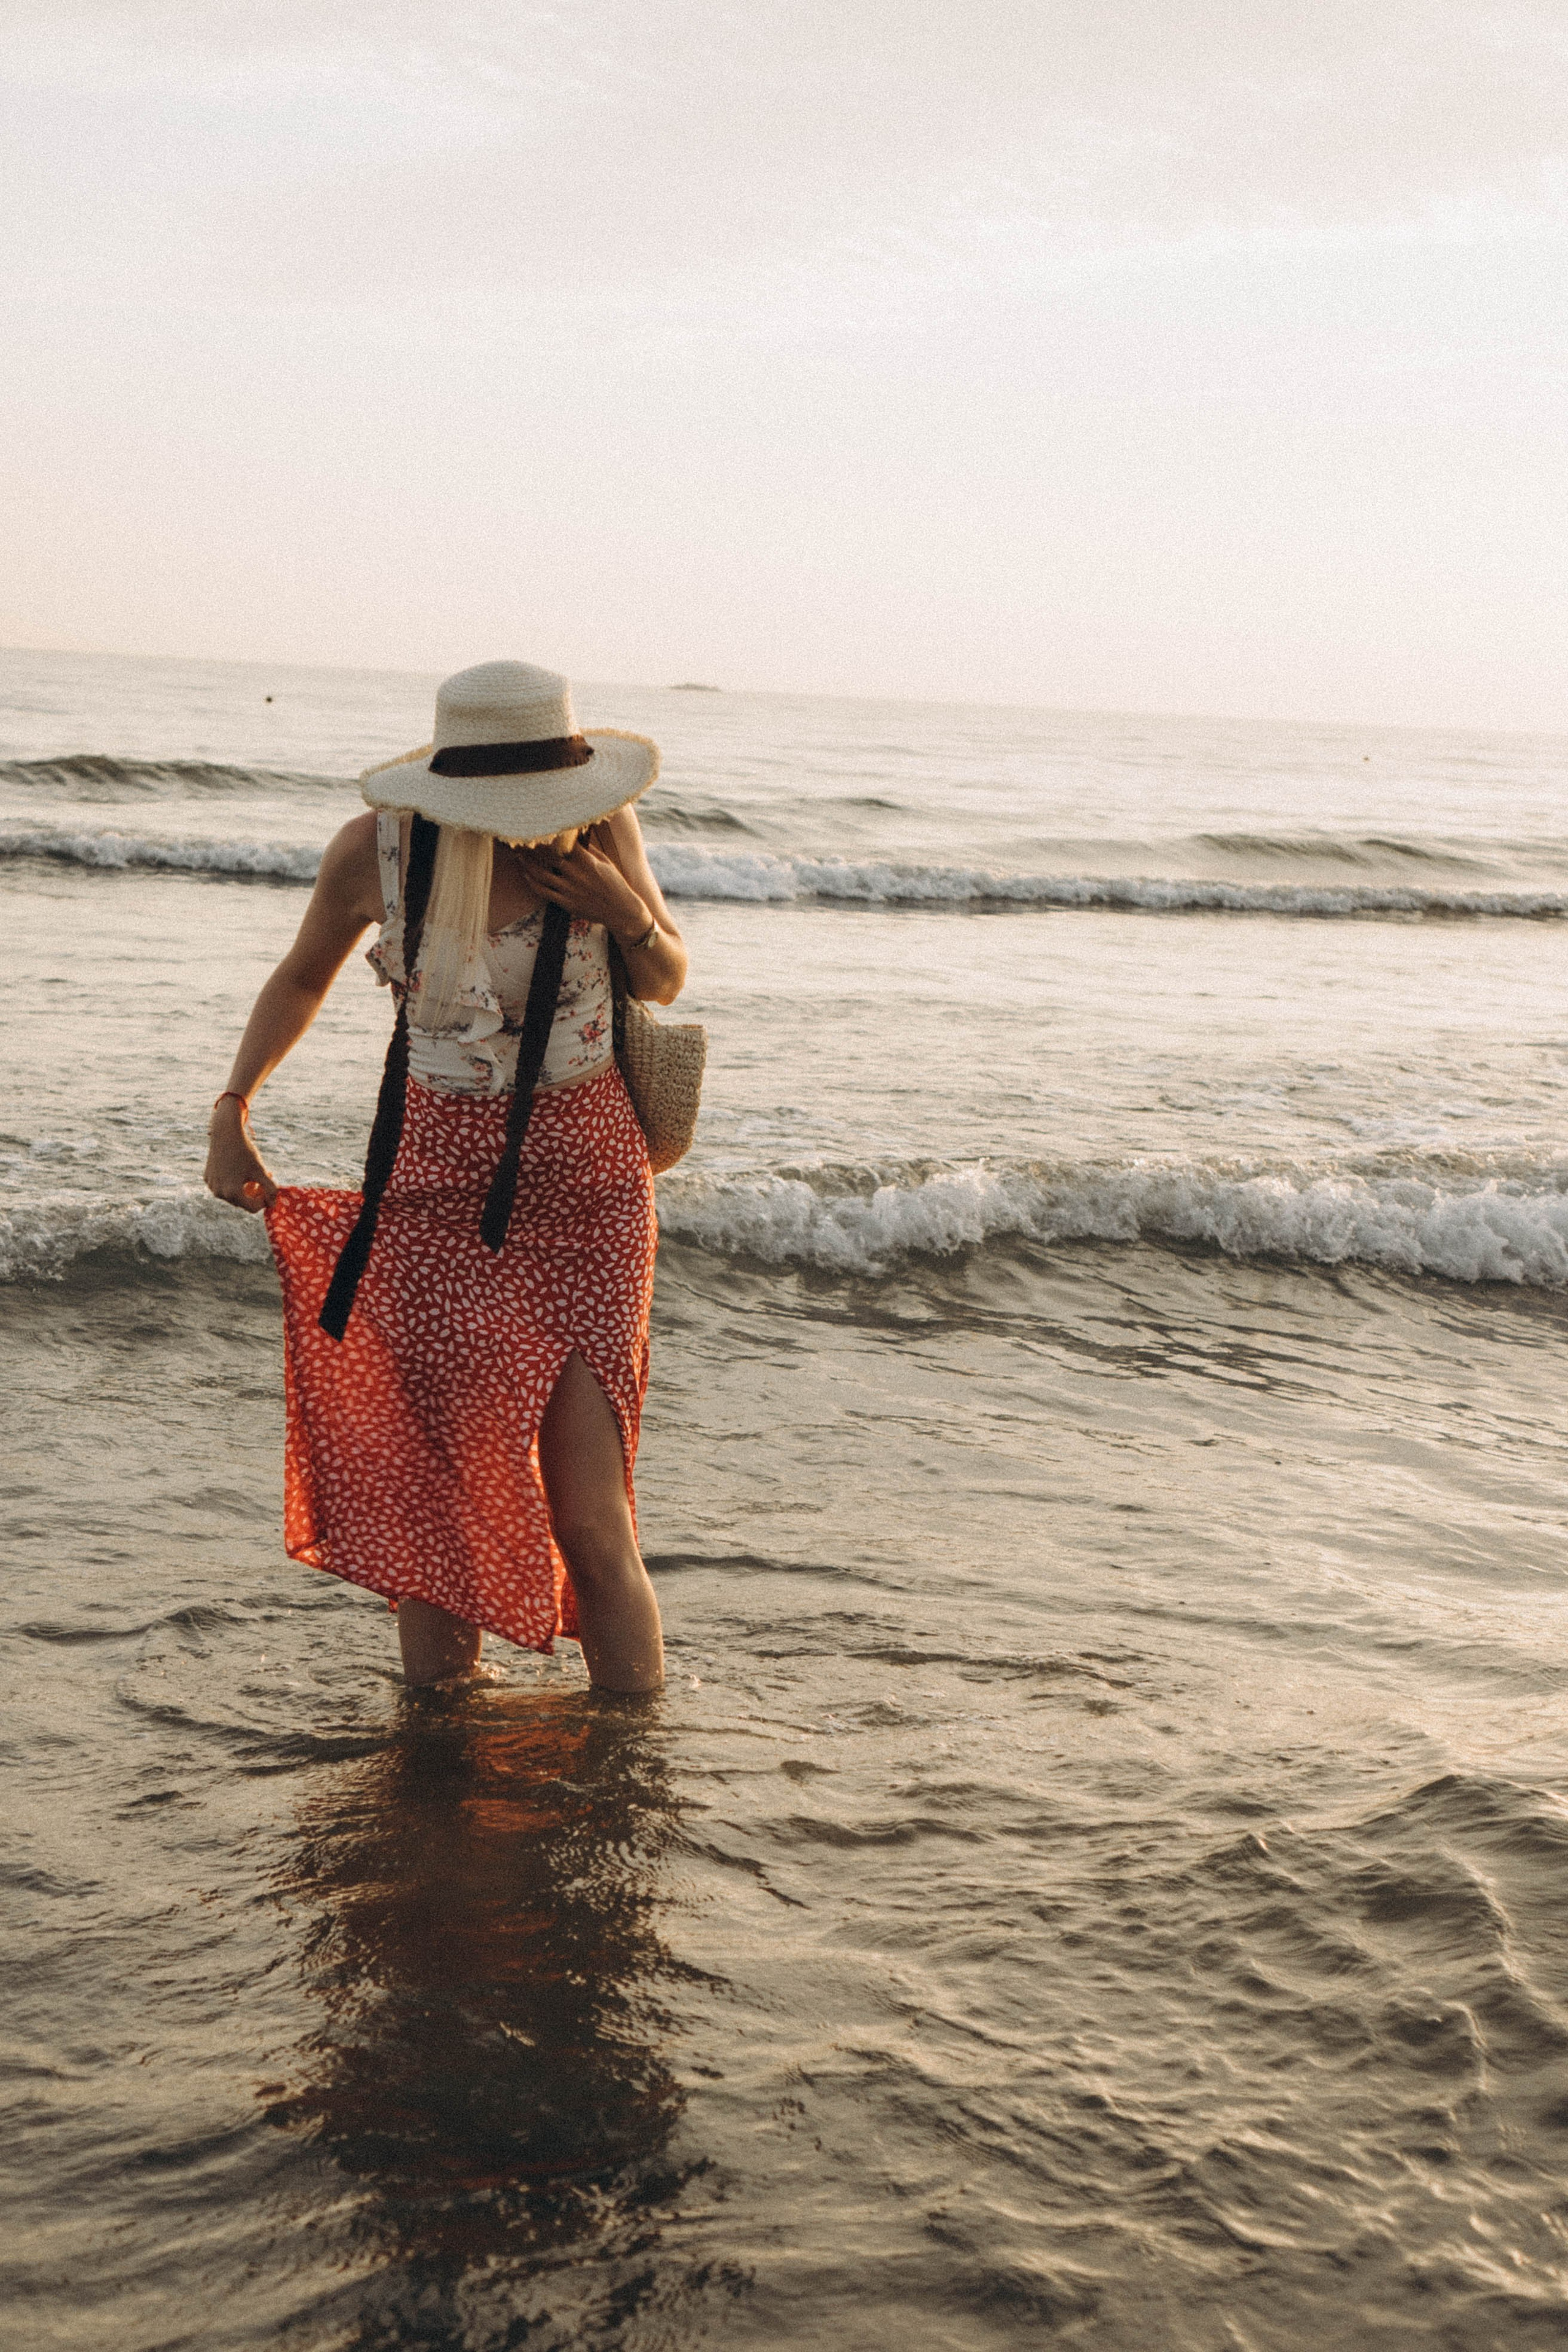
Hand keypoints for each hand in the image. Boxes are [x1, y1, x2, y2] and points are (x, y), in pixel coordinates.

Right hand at [204, 1100, 278, 1211]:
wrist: (226, 1133)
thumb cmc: (246, 1152)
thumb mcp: (261, 1171)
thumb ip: (271, 1189)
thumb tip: (272, 1204)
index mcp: (232, 1193)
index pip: (253, 1208)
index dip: (264, 1200)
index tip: (269, 1187)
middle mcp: (219, 1193)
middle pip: (242, 1202)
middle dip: (254, 1193)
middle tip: (263, 1178)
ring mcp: (211, 1185)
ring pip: (232, 1194)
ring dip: (244, 1188)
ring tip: (251, 1175)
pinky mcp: (207, 1177)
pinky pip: (223, 1185)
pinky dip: (232, 1182)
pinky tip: (238, 1169)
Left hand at [516, 835, 651, 942]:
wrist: (621, 910)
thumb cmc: (615, 884)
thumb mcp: (606, 863)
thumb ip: (590, 850)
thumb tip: (577, 838)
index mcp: (587, 862)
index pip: (564, 844)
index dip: (550, 835)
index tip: (540, 828)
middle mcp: (576, 875)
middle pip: (548, 857)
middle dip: (534, 848)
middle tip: (522, 839)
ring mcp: (569, 890)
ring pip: (541, 875)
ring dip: (527, 864)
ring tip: (519, 856)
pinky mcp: (566, 903)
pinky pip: (544, 892)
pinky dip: (532, 883)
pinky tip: (525, 875)